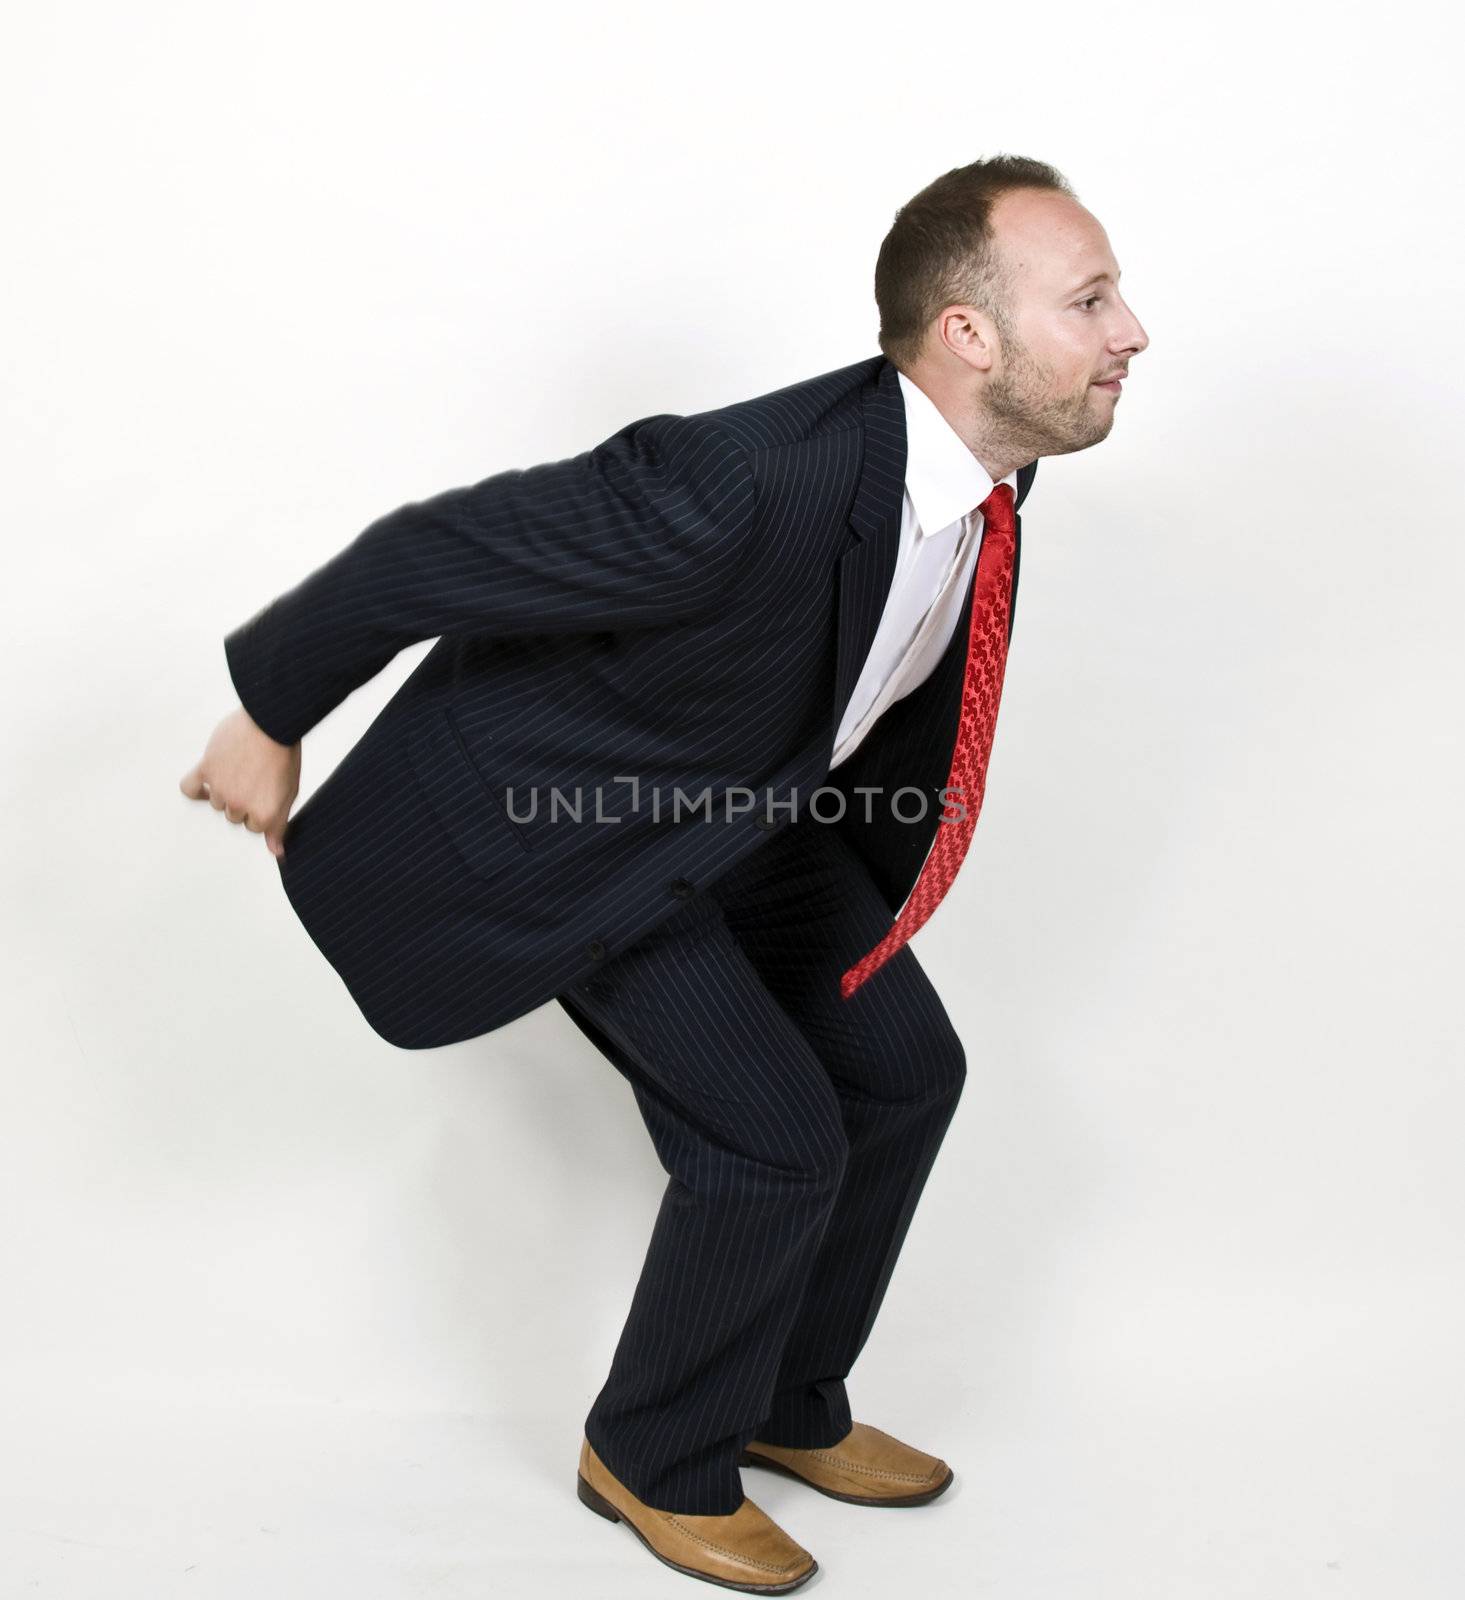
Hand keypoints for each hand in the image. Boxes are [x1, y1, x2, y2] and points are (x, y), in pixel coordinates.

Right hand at [179, 707, 300, 858]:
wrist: (272, 722)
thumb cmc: (284, 754)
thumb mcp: (289, 792)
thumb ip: (280, 824)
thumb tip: (276, 853)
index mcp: (264, 813)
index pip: (254, 828)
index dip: (261, 809)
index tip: (267, 791)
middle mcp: (240, 805)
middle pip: (235, 816)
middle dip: (245, 800)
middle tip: (255, 777)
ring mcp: (221, 788)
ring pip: (217, 803)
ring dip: (226, 790)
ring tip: (241, 768)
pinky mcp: (206, 769)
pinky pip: (189, 788)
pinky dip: (196, 788)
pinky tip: (207, 782)